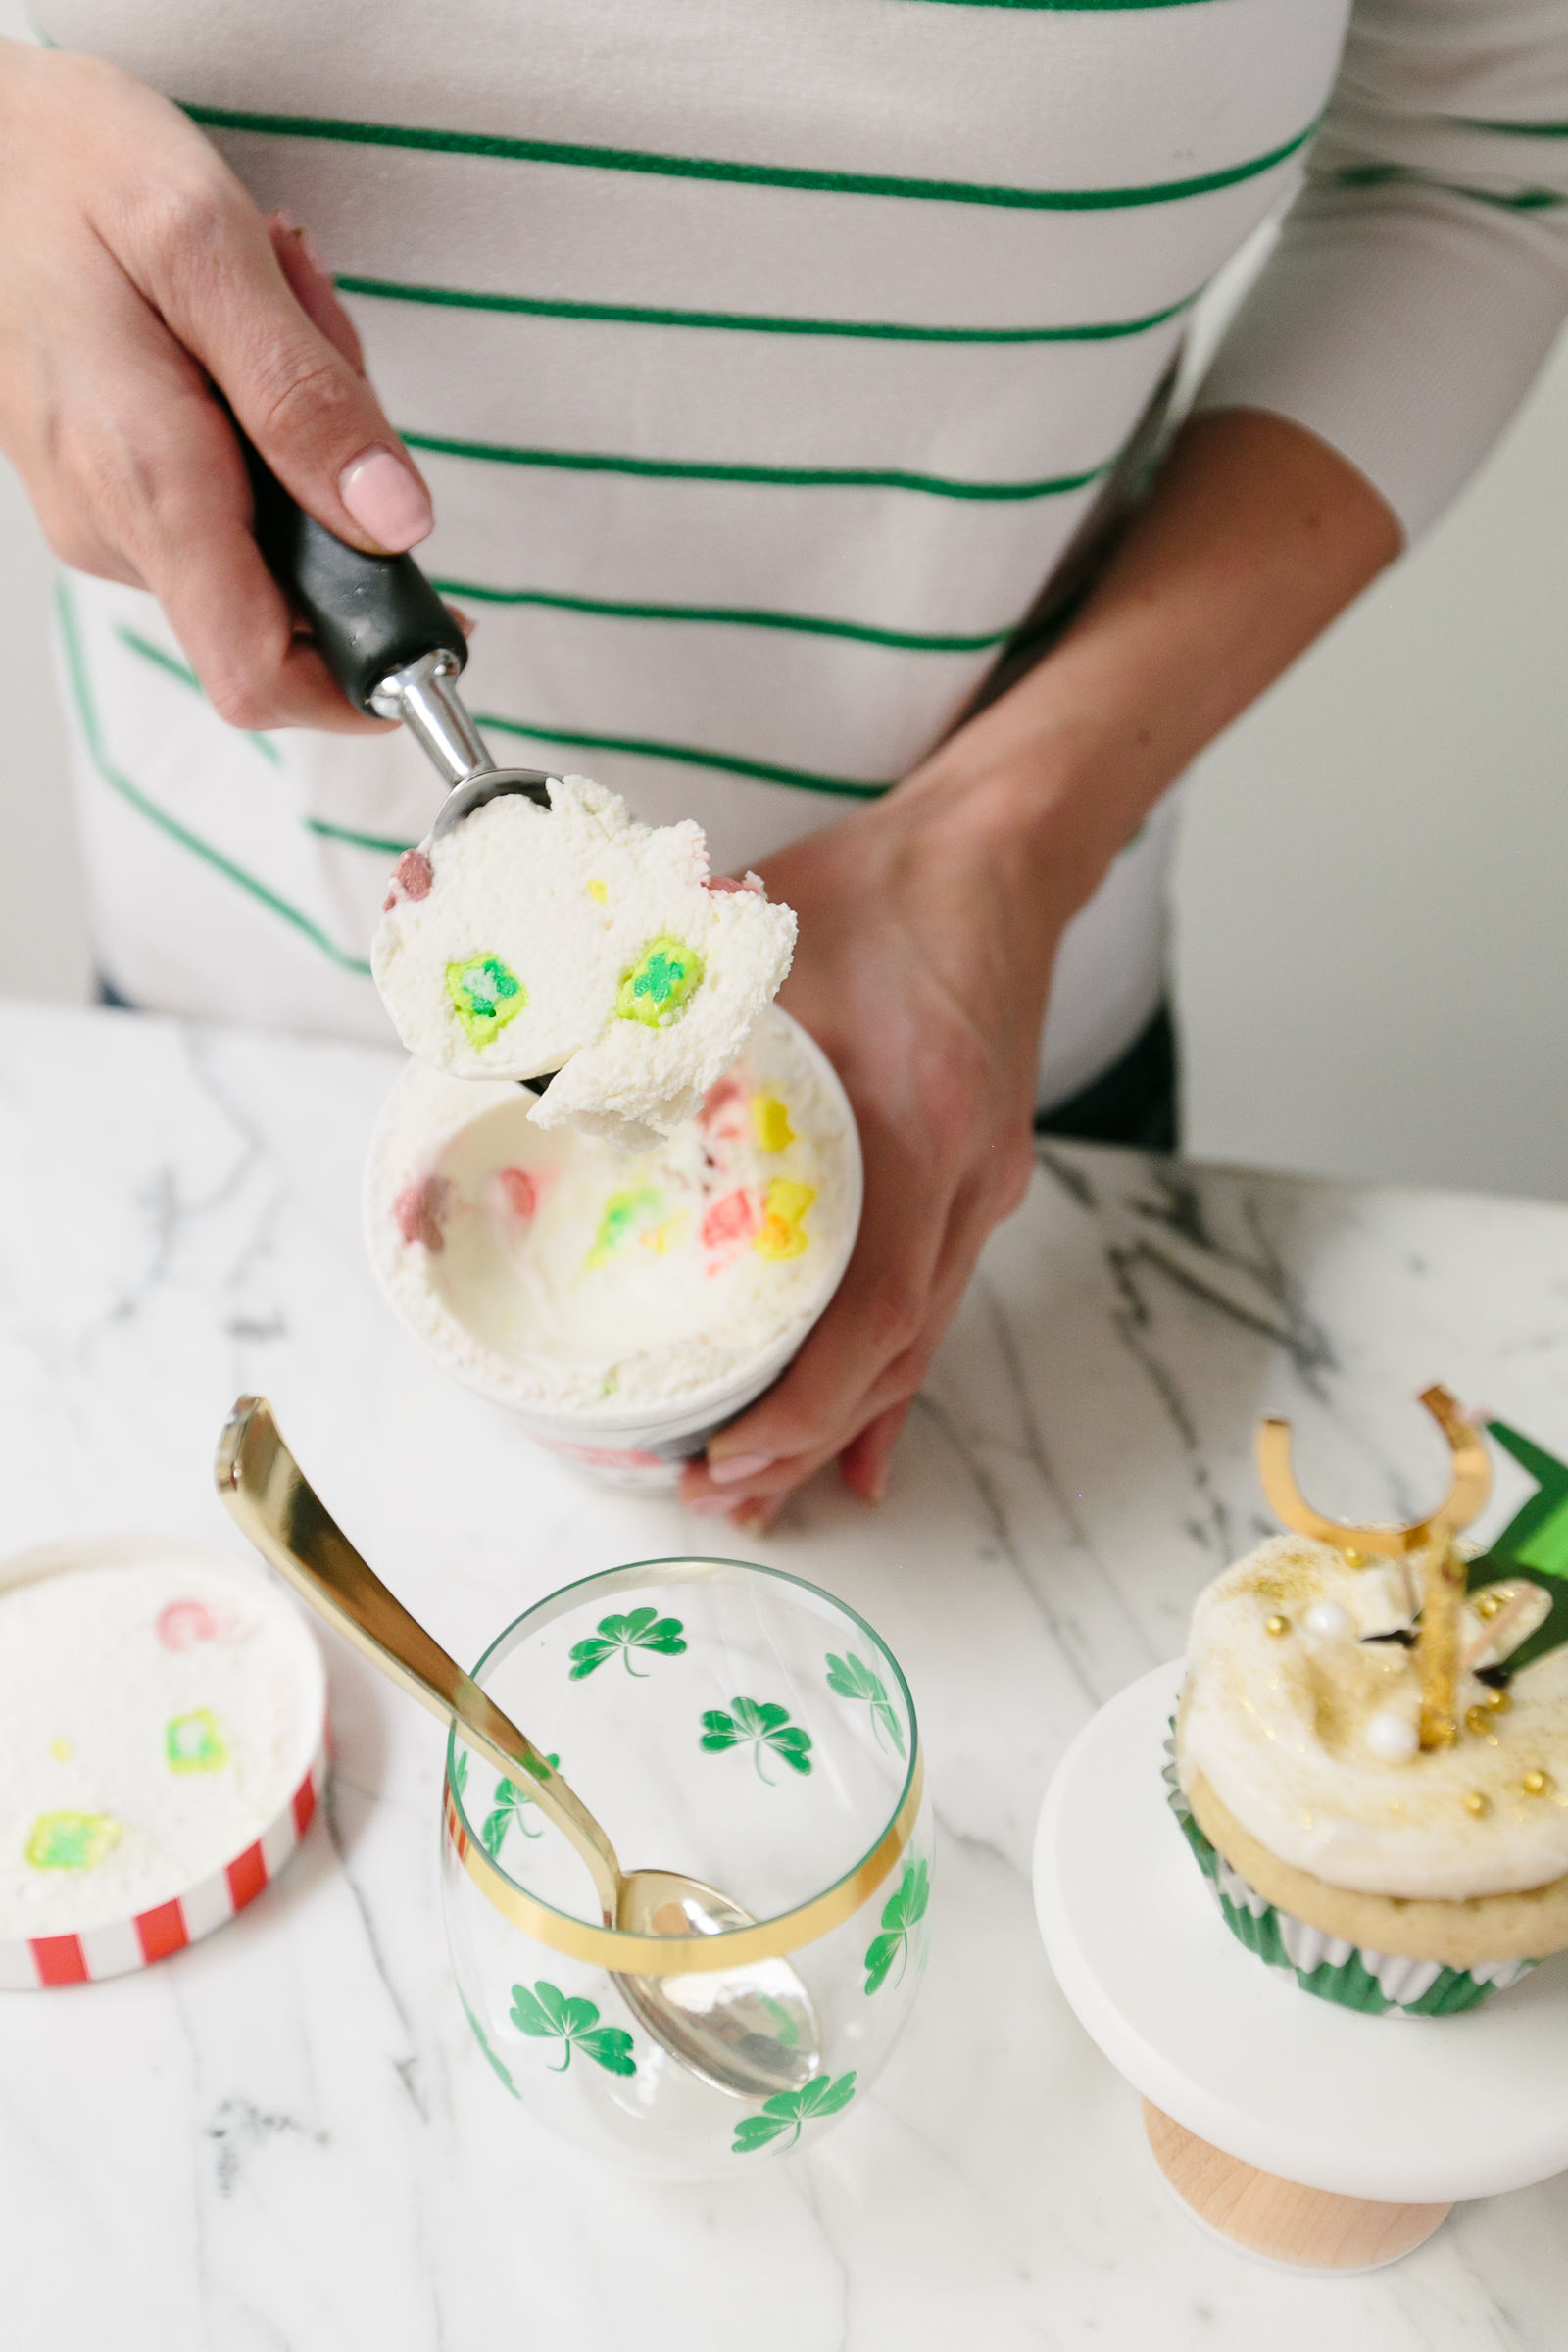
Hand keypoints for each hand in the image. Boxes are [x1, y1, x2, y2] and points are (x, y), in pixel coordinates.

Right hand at [0, 39, 431, 730]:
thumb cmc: (69, 165)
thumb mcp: (205, 243)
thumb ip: (305, 394)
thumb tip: (394, 524)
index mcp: (144, 481)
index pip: (257, 676)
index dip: (357, 688)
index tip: (434, 631)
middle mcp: (114, 524)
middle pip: (288, 606)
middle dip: (350, 509)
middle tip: (331, 351)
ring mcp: (106, 515)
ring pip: (267, 548)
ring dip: (311, 450)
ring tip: (274, 311)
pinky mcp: (109, 490)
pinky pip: (228, 503)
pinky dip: (268, 431)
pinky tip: (237, 335)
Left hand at [677, 407, 1402, 1529]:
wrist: (1000, 853)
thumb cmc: (889, 887)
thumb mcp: (765, 930)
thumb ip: (661, 986)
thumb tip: (532, 1026)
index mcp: (920, 1125)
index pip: (875, 1310)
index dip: (806, 1403)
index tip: (731, 1453)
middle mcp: (965, 1179)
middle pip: (897, 1355)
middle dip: (806, 1442)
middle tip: (719, 1499)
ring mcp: (981, 1188)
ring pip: (917, 1343)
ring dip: (841, 1426)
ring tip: (764, 1491)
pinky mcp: (975, 1181)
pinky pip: (930, 1304)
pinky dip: (886, 1382)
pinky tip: (860, 1448)